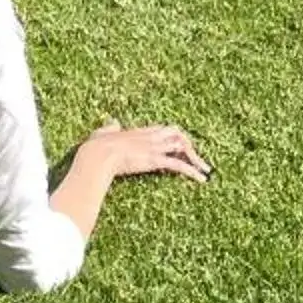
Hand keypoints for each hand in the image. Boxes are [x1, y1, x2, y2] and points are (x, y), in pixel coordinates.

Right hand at [85, 121, 211, 182]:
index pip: (163, 129)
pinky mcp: (155, 159)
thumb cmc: (97, 147)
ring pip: (182, 146)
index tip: (178, 149)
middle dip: (188, 145)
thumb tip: (112, 122)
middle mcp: (150, 136)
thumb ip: (109, 128)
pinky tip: (202, 180)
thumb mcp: (103, 133)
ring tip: (205, 171)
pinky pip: (179, 164)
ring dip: (196, 159)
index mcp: (139, 131)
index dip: (172, 138)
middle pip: (177, 133)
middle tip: (195, 160)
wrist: (98, 155)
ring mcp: (154, 147)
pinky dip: (193, 171)